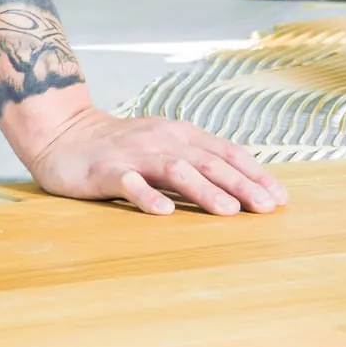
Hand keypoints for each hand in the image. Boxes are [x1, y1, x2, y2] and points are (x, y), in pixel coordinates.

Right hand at [21, 104, 289, 215]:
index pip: (227, 153)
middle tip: (267, 208)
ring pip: (177, 170)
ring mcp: (136, 154)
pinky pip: (129, 183)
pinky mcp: (106, 170)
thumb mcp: (167, 146)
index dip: (256, 174)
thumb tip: (243, 185)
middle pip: (210, 162)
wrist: (65, 134)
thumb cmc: (124, 147)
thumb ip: (198, 161)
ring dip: (205, 190)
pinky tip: (164, 212)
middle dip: (242, 185)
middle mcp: (165, 141)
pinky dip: (148, 196)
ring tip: (229, 211)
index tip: (280, 198)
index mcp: (184, 135)